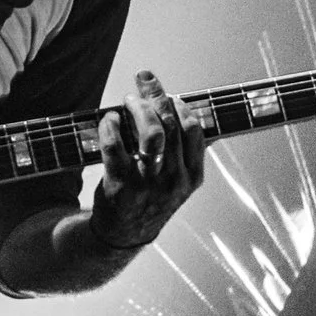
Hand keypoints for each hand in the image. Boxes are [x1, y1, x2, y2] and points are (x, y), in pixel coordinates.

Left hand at [91, 71, 205, 250]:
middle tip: (144, 80)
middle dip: (157, 96)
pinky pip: (115, 147)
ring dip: (139, 108)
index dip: (181, 105)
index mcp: (192, 177)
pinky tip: (110, 118)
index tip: (169, 93)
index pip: (194, 130)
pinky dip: (111, 126)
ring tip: (129, 99)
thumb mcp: (179, 184)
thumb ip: (189, 155)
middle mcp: (173, 180)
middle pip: (171, 126)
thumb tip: (205, 121)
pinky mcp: (120, 185)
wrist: (123, 236)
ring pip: (150, 134)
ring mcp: (147, 184)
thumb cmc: (152, 200)